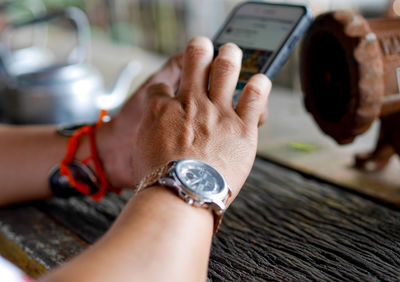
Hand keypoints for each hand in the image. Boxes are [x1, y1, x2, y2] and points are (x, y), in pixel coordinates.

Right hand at [98, 37, 270, 202]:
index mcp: (162, 109)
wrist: (181, 194)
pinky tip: (260, 81)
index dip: (166, 87)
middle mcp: (191, 103)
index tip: (170, 92)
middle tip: (204, 48)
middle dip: (200, 49)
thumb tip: (158, 130)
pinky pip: (255, 97)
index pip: (163, 86)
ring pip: (227, 68)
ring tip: (232, 52)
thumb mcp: (141, 152)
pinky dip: (259, 86)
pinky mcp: (241, 128)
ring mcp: (217, 113)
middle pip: (196, 59)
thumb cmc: (159, 181)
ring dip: (230, 55)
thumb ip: (151, 134)